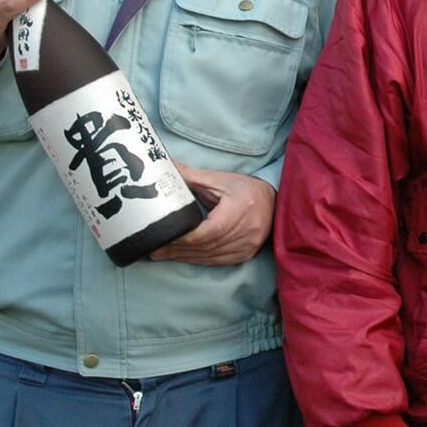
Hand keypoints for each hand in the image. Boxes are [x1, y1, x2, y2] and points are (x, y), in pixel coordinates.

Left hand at [147, 164, 274, 265]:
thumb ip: (190, 176)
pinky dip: (198, 260)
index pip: (210, 231)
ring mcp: (248, 245)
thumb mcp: (218, 179)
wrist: (274, 201)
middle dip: (178, 249)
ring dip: (184, 257)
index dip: (186, 238)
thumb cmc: (244, 189)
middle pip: (207, 246)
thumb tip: (163, 165)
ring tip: (161, 254)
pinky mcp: (246, 253)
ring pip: (210, 256)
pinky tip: (182, 258)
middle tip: (153, 249)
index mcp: (240, 209)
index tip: (164, 237)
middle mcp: (247, 230)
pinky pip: (218, 261)